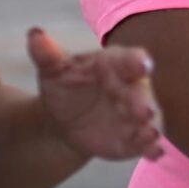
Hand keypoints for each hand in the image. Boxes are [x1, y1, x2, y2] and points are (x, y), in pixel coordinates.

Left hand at [30, 27, 164, 162]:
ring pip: (151, 118)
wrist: (63, 121)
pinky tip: (154, 153)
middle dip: (144, 101)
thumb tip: (35, 34)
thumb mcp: (53, 70)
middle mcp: (133, 87)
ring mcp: (137, 114)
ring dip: (153, 126)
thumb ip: (47, 54)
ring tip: (151, 134)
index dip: (136, 61)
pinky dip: (152, 147)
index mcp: (116, 63)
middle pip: (142, 92)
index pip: (129, 59)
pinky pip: (148, 142)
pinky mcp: (136, 138)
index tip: (141, 64)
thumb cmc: (64, 86)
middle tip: (144, 111)